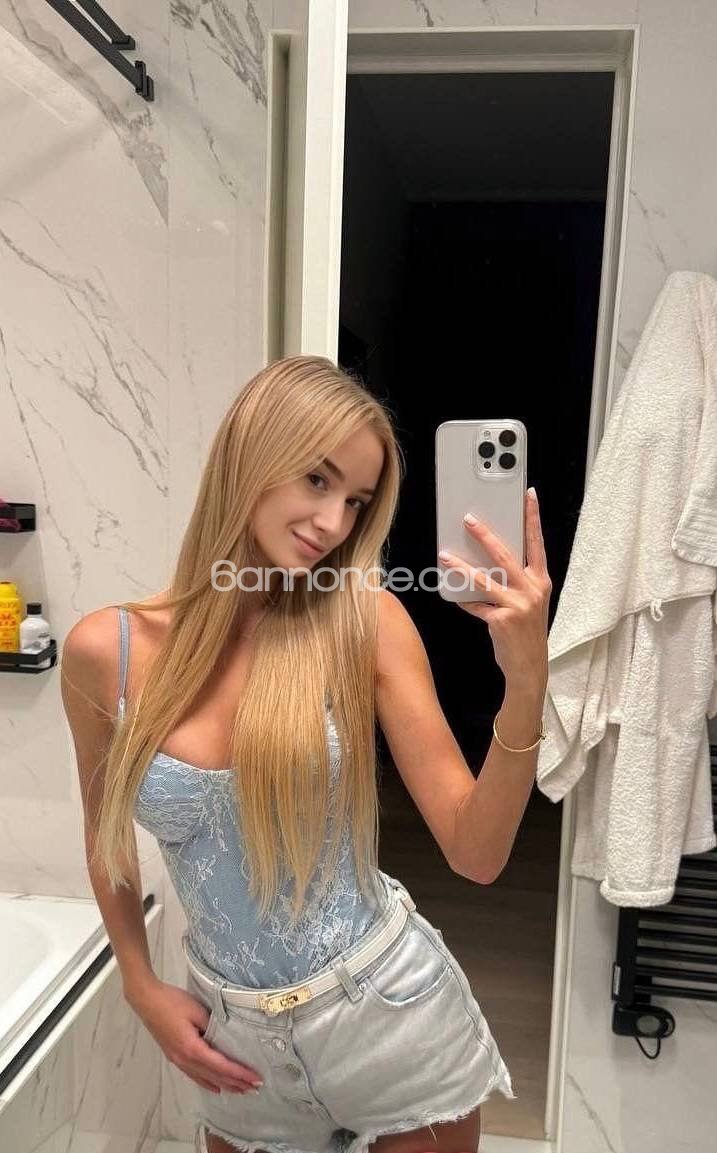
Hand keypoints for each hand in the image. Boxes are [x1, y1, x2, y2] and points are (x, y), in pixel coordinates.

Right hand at [125, 976, 262, 1094]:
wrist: (147, 1000)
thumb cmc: (173, 1002)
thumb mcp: (197, 1011)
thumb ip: (213, 1026)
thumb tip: (226, 1038)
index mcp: (192, 1049)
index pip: (221, 1066)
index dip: (239, 1073)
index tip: (255, 1078)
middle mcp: (185, 1060)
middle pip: (215, 1076)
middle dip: (235, 1083)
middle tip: (254, 1088)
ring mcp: (178, 1060)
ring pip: (205, 1079)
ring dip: (224, 1085)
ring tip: (239, 1091)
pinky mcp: (174, 1056)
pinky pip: (194, 1075)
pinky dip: (207, 1083)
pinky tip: (215, 1087)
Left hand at [438, 487, 551, 690]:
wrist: (529, 666)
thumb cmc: (526, 630)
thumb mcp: (529, 601)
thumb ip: (515, 581)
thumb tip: (486, 560)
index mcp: (541, 581)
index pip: (537, 542)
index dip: (533, 517)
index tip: (528, 494)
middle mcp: (533, 590)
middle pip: (505, 555)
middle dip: (484, 534)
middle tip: (468, 519)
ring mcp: (518, 605)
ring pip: (484, 579)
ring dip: (461, 566)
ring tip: (445, 555)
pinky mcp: (502, 620)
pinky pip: (476, 605)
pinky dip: (464, 601)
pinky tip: (455, 596)